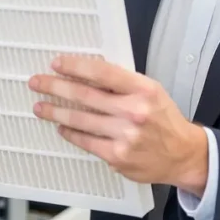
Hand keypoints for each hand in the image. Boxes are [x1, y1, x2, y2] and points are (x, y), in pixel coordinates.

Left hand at [30, 55, 208, 192]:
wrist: (182, 154)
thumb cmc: (163, 119)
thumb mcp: (150, 91)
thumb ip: (122, 83)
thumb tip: (86, 72)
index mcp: (143, 89)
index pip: (102, 73)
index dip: (75, 66)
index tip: (56, 63)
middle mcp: (134, 111)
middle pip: (85, 95)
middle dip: (55, 87)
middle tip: (37, 82)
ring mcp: (125, 135)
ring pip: (80, 120)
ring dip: (55, 112)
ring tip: (40, 106)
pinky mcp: (118, 156)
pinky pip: (86, 141)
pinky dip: (71, 133)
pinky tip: (62, 127)